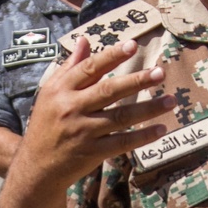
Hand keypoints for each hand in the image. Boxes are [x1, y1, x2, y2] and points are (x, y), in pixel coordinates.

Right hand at [0, 36, 174, 207]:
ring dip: (148, 109)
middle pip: (109, 91)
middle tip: (160, 72)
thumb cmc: (47, 123)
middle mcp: (71, 109)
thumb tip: (84, 40)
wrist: (36, 166)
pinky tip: (160, 129)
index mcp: (61, 90)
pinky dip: (142, 136)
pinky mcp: (92, 153)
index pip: (89, 68)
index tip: (133, 45)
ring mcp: (83, 132)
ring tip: (171, 100)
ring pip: (120, 117)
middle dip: (136, 81)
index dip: (111, 56)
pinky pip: (122, 142)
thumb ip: (70, 67)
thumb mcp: (51, 93)